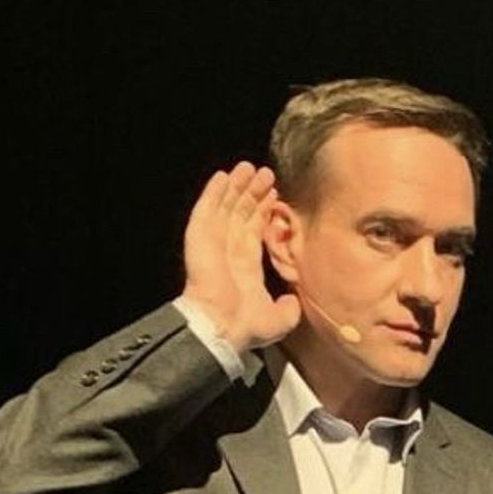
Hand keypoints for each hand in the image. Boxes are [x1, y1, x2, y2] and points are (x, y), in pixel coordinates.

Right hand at [180, 161, 300, 352]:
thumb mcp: (281, 319)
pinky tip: (222, 176)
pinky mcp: (199, 237)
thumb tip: (293, 300)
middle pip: (241, 215)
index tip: (274, 195)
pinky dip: (214, 193)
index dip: (263, 213)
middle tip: (265, 174)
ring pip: (225, 208)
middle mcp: (228, 253)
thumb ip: (289, 307)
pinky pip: (207, 210)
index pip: (254, 232)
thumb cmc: (248, 326)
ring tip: (249, 167)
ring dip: (236, 187)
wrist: (223, 326)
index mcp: (245, 268)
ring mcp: (212, 243)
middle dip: (252, 194)